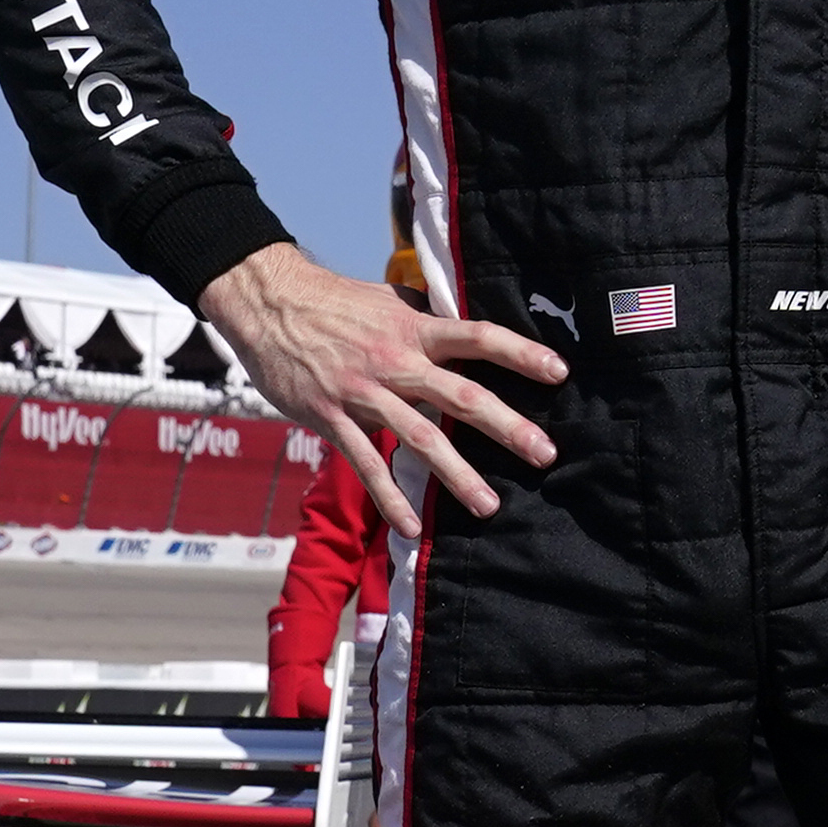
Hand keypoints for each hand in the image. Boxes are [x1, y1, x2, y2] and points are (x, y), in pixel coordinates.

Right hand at [200, 239, 566, 516]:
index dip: (520, 353)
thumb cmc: (333, 301)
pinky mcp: (332, 417)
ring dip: (457, 475)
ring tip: (490, 505)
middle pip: (461, 395)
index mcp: (414, 327)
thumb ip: (426, 319)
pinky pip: (366, 464)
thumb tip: (464, 332)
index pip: (478, 336)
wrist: (268, 303)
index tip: (559, 371)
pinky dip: (388, 498)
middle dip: (507, 427)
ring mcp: (363, 391)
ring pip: (419, 437)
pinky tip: (410, 528)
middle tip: (546, 454)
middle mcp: (395, 360)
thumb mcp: (388, 298)